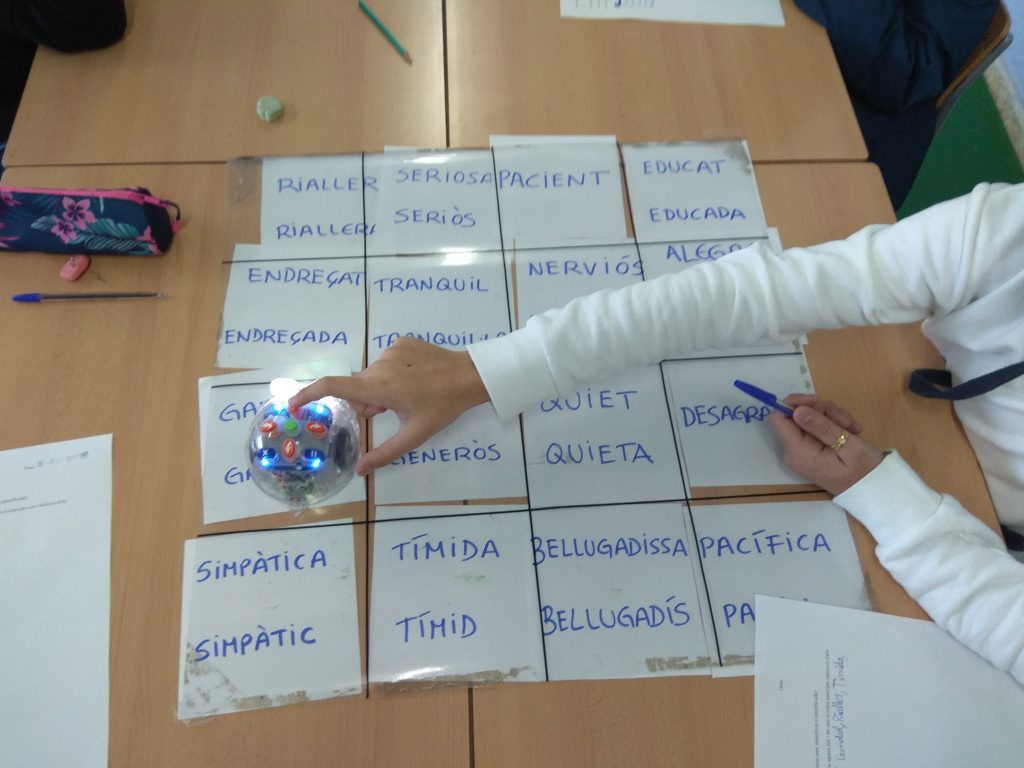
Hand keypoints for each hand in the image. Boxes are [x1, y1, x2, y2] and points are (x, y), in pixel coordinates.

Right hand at [289, 338, 490, 475]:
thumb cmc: (441, 407)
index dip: (309, 394)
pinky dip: (395, 371)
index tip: (293, 404)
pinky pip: (389, 360)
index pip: (332, 386)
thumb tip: (359, 471)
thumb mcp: (414, 435)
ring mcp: (391, 349)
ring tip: (411, 394)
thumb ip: (384, 454)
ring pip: (374, 374)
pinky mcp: (403, 340)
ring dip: (382, 387)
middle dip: (368, 401)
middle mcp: (380, 364)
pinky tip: (417, 377)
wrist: (471, 376)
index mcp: (378, 386)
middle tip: (393, 410)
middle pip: (359, 386)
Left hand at [768, 394, 883, 494]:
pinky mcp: (810, 449)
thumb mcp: (847, 445)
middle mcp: (793, 451)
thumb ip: (822, 427)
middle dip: (823, 411)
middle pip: (797, 415)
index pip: (778, 418)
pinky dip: (834, 424)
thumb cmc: (864, 470)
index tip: (817, 400)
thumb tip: (796, 410)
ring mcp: (801, 450)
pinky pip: (816, 427)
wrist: (872, 489)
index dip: (794, 403)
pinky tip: (851, 432)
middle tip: (846, 422)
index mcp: (798, 451)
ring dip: (833, 417)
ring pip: (810, 417)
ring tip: (852, 429)